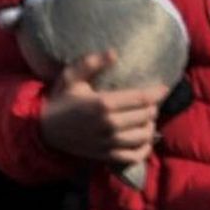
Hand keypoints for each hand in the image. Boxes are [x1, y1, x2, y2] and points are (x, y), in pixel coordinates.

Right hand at [38, 51, 167, 165]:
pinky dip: (145, 149)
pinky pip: (134, 156)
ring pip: (143, 136)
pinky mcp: (106, 156)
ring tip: (148, 117)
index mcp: (103, 103)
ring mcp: (108, 143)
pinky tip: (145, 139)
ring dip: (151, 125)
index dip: (156, 92)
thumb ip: (92, 62)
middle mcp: (109, 125)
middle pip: (145, 116)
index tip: (164, 87)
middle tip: (152, 100)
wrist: (45, 131)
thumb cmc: (61, 100)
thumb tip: (114, 53)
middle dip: (153, 107)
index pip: (141, 99)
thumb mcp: (72, 77)